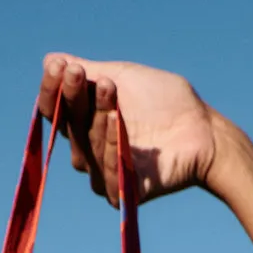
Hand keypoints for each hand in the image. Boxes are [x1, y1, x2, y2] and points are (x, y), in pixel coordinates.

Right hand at [38, 54, 218, 207]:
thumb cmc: (167, 102)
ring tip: (110, 88)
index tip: (57, 67)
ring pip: (86, 148)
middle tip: (77, 73)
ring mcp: (105, 173)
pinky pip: (108, 174)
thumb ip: (89, 72)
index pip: (57, 111)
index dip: (52, 90)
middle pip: (68, 128)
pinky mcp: (124, 193)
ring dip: (96, 116)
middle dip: (71, 97)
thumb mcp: (124, 77)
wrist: (203, 130)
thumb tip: (50, 59)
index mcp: (87, 123)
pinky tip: (116, 121)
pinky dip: (110, 147)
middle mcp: (90, 150)